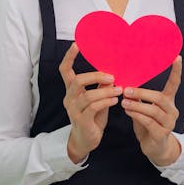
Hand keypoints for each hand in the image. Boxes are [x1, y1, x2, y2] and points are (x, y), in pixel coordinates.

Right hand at [59, 42, 122, 162]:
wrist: (86, 140)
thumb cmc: (92, 117)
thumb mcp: (98, 99)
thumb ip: (101, 87)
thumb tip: (111, 73)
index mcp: (71, 90)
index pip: (65, 70)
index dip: (69, 56)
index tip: (77, 44)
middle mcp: (69, 98)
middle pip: (77, 80)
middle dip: (95, 76)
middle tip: (112, 77)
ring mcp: (73, 110)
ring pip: (87, 96)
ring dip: (105, 91)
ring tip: (118, 90)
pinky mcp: (81, 120)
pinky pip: (93, 108)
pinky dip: (106, 102)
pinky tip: (115, 101)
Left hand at [121, 56, 182, 165]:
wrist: (155, 149)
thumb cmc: (149, 125)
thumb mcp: (144, 109)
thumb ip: (139, 97)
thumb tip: (127, 83)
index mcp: (168, 101)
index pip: (175, 84)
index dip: (176, 71)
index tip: (177, 57)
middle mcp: (172, 111)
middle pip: (159, 97)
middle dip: (142, 93)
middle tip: (126, 90)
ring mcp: (168, 123)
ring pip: (153, 110)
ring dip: (137, 105)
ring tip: (124, 102)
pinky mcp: (161, 134)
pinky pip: (148, 122)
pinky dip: (137, 115)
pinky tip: (128, 112)